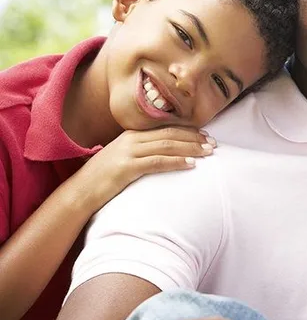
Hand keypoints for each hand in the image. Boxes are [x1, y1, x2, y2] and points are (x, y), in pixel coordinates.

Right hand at [73, 127, 214, 211]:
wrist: (80, 192)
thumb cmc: (104, 178)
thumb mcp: (123, 158)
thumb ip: (142, 152)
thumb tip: (166, 153)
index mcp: (131, 134)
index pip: (166, 128)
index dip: (188, 131)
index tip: (206, 135)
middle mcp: (131, 139)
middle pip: (170, 134)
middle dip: (195, 138)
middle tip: (214, 143)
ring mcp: (128, 152)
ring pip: (167, 145)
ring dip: (191, 148)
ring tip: (208, 152)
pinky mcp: (126, 167)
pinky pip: (157, 162)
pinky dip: (177, 162)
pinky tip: (191, 165)